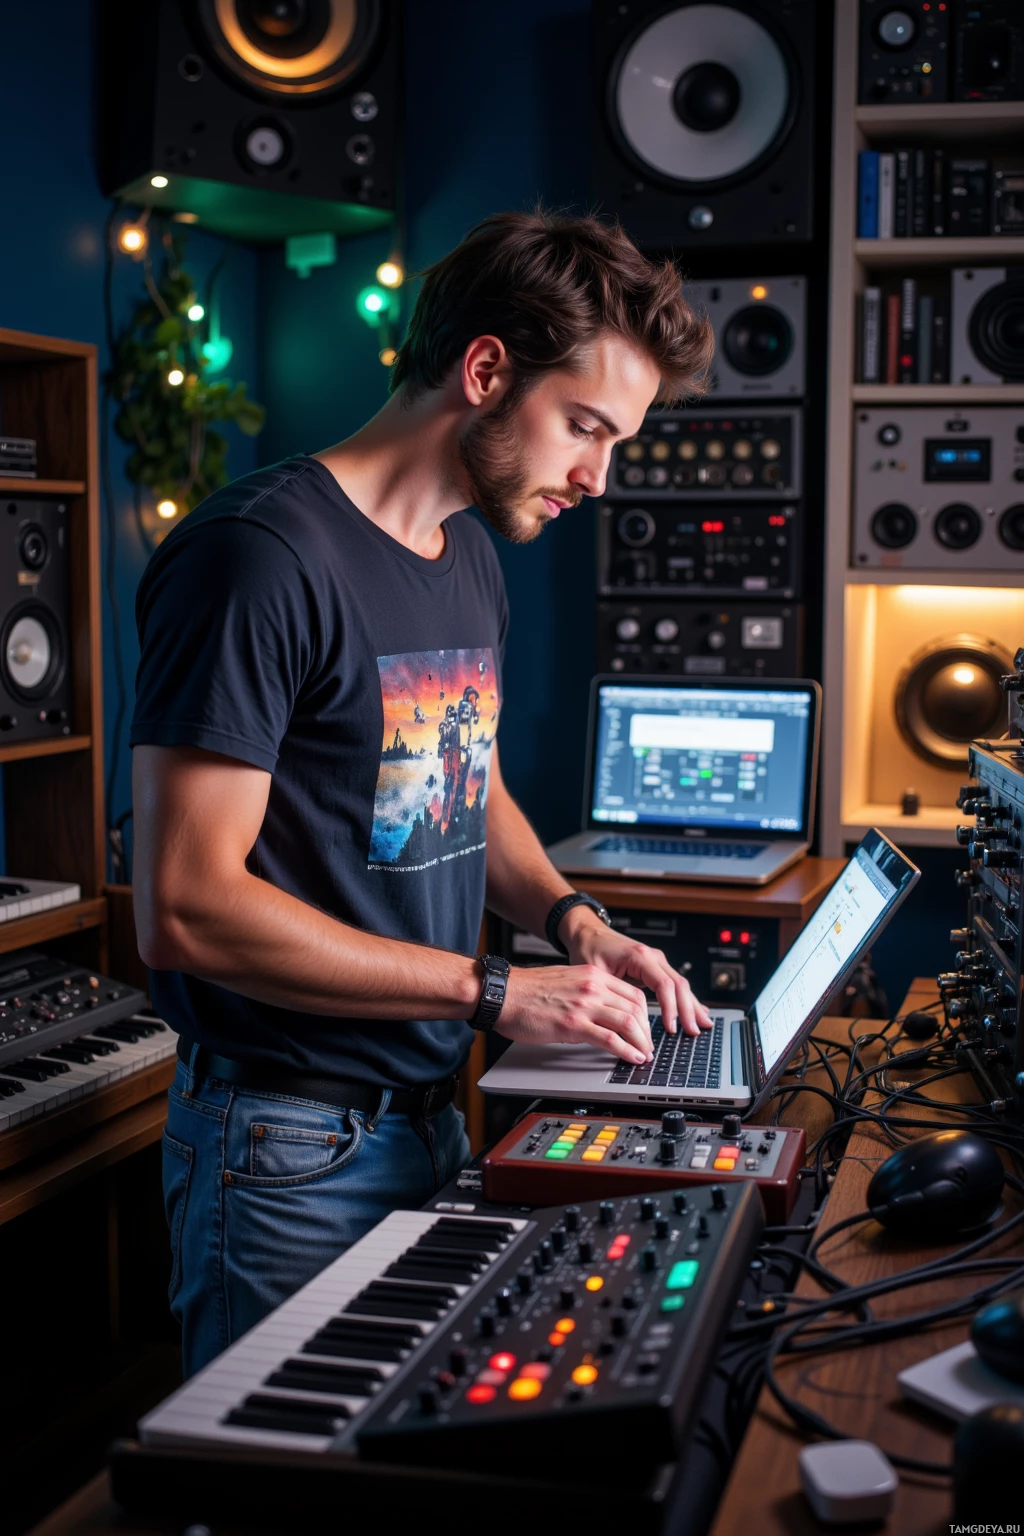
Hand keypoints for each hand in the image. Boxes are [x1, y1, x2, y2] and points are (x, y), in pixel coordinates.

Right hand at [497, 964, 653, 1064]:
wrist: (503, 993)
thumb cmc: (526, 991)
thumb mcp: (565, 981)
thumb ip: (586, 992)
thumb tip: (602, 1010)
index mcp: (592, 975)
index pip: (632, 994)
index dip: (645, 1015)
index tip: (645, 1028)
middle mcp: (592, 986)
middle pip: (636, 1009)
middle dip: (646, 1031)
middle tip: (648, 1046)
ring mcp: (584, 1005)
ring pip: (628, 1023)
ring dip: (641, 1043)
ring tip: (643, 1055)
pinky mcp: (573, 1024)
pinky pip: (609, 1039)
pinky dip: (626, 1050)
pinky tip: (631, 1057)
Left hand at [561, 910, 712, 1036]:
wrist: (588, 934)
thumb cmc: (589, 950)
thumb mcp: (596, 973)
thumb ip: (611, 994)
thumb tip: (621, 1021)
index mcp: (640, 956)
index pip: (664, 985)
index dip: (670, 1008)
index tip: (671, 1027)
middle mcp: (653, 957)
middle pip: (678, 985)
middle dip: (688, 1010)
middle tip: (693, 1031)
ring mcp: (656, 961)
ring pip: (680, 985)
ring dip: (691, 1006)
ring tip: (701, 1025)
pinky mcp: (655, 968)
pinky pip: (674, 984)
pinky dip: (685, 999)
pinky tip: (696, 1010)